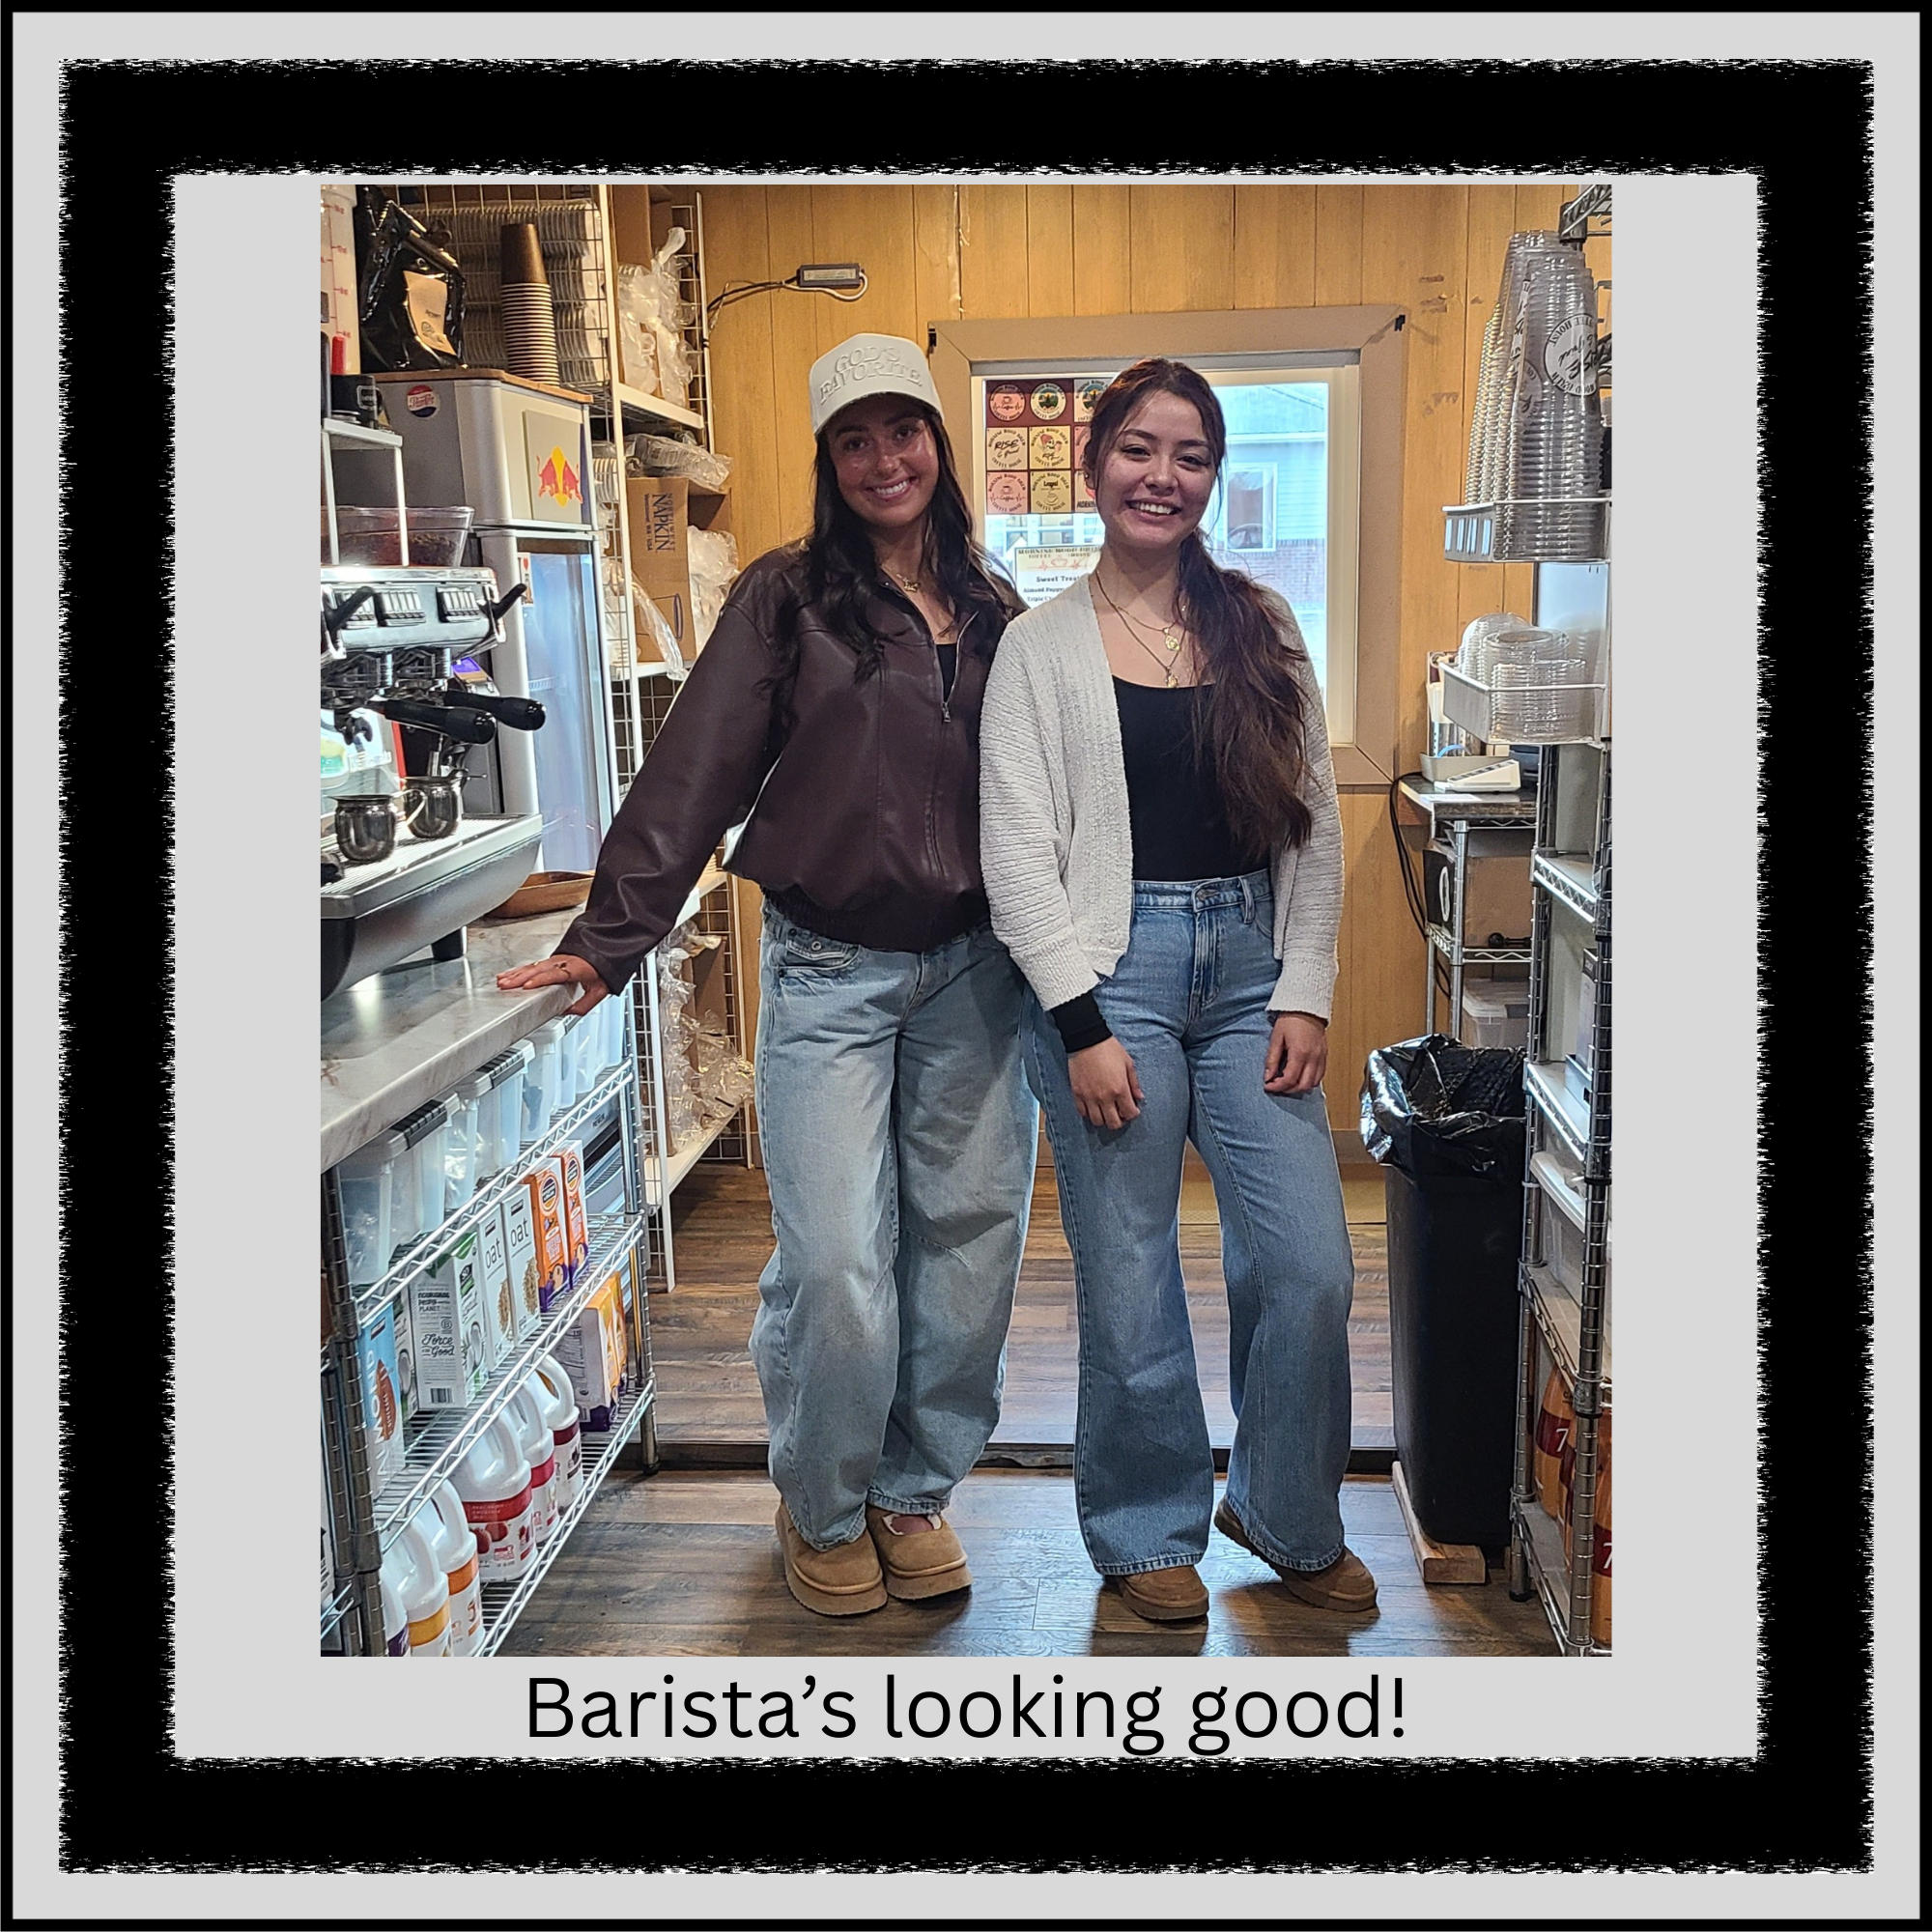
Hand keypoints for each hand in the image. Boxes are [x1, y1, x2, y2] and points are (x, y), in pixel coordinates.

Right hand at [495, 952, 609, 1017]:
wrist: (603, 950)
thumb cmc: (601, 970)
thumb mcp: (600, 990)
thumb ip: (585, 1004)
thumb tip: (568, 1013)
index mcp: (575, 968)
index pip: (555, 974)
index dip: (540, 980)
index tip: (527, 985)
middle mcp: (563, 962)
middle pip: (538, 969)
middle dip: (520, 977)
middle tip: (505, 985)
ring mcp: (555, 959)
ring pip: (532, 966)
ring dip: (515, 974)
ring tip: (502, 981)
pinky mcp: (550, 960)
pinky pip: (532, 965)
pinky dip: (518, 970)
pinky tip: (508, 975)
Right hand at [1068, 1037, 1142, 1129]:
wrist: (1087, 1040)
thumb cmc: (1109, 1049)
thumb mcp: (1128, 1063)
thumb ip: (1134, 1083)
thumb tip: (1139, 1097)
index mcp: (1120, 1089)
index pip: (1129, 1113)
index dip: (1133, 1114)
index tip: (1133, 1110)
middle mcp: (1105, 1097)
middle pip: (1113, 1123)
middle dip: (1120, 1121)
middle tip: (1120, 1114)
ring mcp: (1089, 1097)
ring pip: (1097, 1121)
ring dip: (1104, 1119)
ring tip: (1107, 1111)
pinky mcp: (1077, 1094)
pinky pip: (1083, 1112)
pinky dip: (1089, 1113)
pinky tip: (1094, 1106)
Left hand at [1264, 1012, 1327, 1095]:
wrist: (1307, 1007)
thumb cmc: (1290, 1020)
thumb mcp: (1276, 1038)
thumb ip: (1272, 1059)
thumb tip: (1267, 1076)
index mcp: (1300, 1053)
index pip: (1289, 1079)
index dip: (1277, 1086)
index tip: (1268, 1086)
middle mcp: (1313, 1058)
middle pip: (1303, 1085)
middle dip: (1288, 1089)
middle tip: (1277, 1085)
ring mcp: (1320, 1057)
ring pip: (1313, 1083)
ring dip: (1299, 1086)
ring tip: (1287, 1082)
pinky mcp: (1324, 1056)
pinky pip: (1320, 1076)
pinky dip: (1309, 1081)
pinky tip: (1299, 1076)